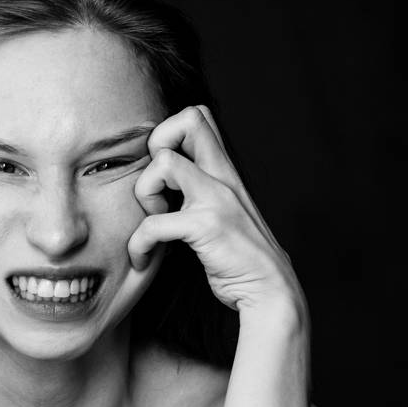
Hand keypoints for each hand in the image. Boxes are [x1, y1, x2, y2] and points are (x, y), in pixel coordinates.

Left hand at [127, 106, 301, 314]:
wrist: (269, 290)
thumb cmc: (239, 257)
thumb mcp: (222, 212)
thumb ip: (201, 191)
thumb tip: (165, 182)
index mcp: (224, 171)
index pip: (198, 116)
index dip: (168, 134)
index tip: (162, 176)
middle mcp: (223, 176)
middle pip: (189, 117)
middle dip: (156, 145)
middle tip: (156, 188)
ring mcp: (216, 199)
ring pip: (163, 161)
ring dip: (144, 194)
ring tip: (152, 225)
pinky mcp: (207, 227)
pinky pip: (153, 223)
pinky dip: (138, 244)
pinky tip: (143, 259)